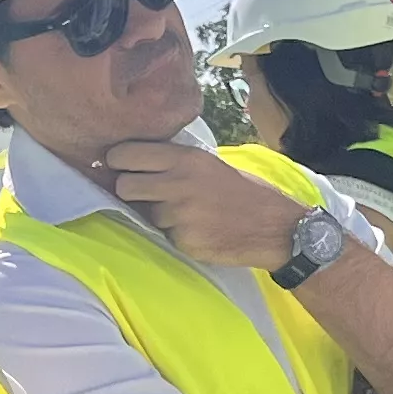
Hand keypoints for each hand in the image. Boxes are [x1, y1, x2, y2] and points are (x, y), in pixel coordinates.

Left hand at [104, 140, 325, 271]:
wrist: (274, 227)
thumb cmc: (243, 193)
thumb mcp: (209, 165)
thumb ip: (175, 162)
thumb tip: (134, 162)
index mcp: (185, 158)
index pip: (127, 154)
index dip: (118, 161)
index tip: (120, 166)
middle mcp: (178, 182)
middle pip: (123, 185)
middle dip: (128, 191)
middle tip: (143, 194)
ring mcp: (178, 213)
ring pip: (143, 213)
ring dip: (155, 215)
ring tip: (184, 213)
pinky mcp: (182, 239)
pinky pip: (162, 235)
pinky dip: (173, 234)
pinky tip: (196, 230)